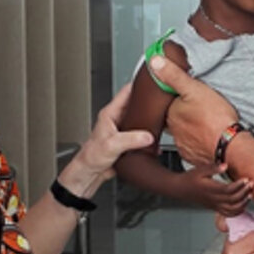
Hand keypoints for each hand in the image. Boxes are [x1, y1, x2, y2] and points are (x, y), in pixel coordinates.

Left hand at [62, 83, 153, 197]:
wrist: (90, 173)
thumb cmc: (92, 156)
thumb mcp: (112, 145)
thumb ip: (130, 139)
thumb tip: (147, 136)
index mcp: (110, 113)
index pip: (126, 91)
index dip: (140, 84)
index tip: (153, 80)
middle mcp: (117, 119)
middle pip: (136, 105)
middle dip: (149, 103)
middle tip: (163, 100)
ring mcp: (123, 130)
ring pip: (140, 119)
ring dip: (150, 120)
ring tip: (163, 118)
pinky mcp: (128, 141)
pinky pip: (142, 134)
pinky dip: (150, 135)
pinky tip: (157, 139)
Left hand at [149, 55, 237, 166]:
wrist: (231, 145)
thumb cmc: (215, 119)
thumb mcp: (194, 89)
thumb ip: (173, 75)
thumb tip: (155, 62)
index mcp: (171, 114)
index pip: (168, 104)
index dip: (178, 99)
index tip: (187, 97)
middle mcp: (174, 131)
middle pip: (175, 119)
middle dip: (184, 114)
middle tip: (199, 109)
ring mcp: (184, 145)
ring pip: (184, 133)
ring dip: (192, 129)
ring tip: (205, 122)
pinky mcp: (194, 157)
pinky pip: (194, 147)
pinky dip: (199, 142)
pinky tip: (209, 136)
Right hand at [179, 166, 253, 214]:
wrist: (181, 189)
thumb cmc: (190, 178)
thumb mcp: (200, 169)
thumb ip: (213, 168)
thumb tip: (225, 165)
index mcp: (210, 189)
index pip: (228, 189)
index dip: (239, 185)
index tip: (246, 179)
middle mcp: (213, 199)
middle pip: (232, 199)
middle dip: (244, 192)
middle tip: (251, 184)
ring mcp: (214, 205)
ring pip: (231, 209)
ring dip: (243, 203)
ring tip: (250, 194)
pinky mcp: (214, 208)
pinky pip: (228, 214)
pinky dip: (237, 211)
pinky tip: (243, 205)